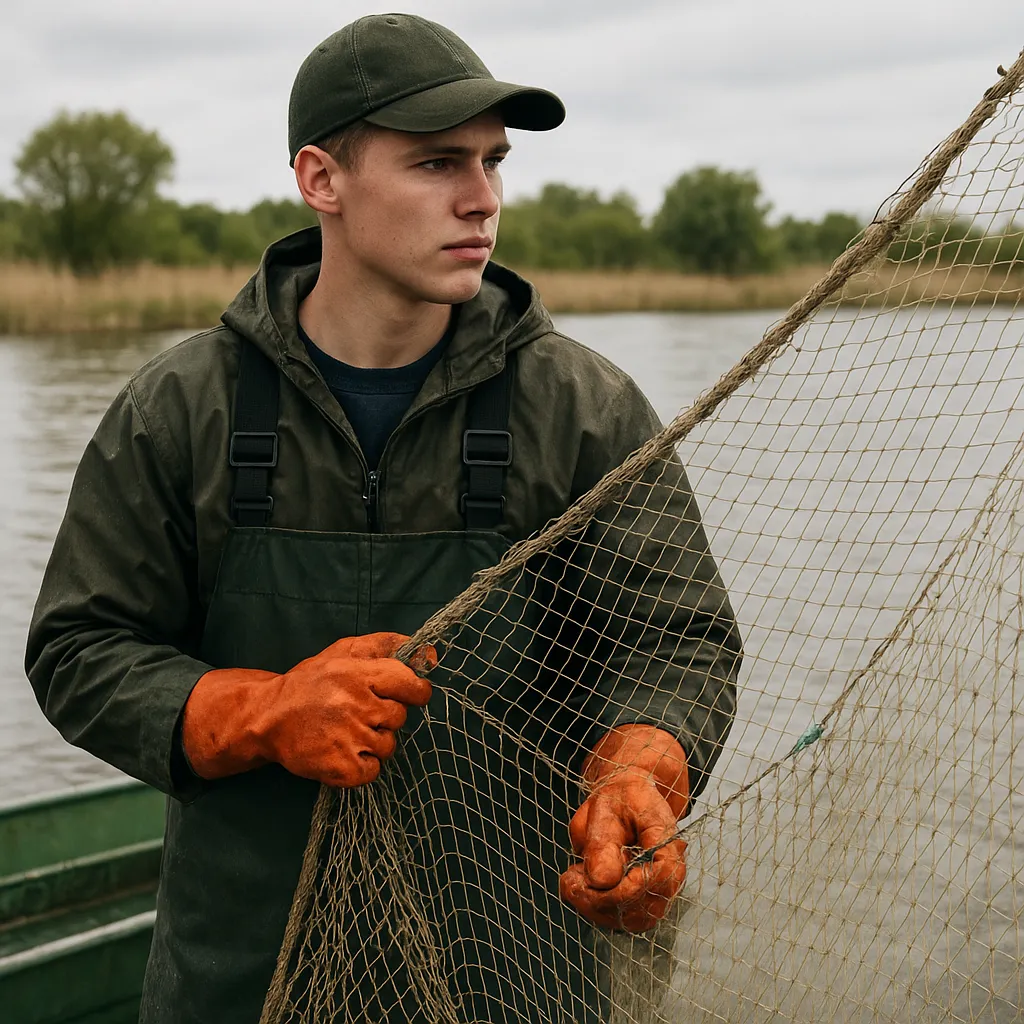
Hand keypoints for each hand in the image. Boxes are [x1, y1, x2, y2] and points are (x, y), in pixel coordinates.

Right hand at [182, 631, 435, 786]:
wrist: (266, 717)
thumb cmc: (312, 682)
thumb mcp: (346, 652)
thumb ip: (389, 646)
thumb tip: (431, 653)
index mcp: (359, 673)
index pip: (410, 684)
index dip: (414, 692)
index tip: (406, 695)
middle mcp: (356, 704)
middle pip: (399, 718)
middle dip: (385, 717)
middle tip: (360, 714)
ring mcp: (348, 737)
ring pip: (388, 746)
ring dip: (374, 742)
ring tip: (348, 733)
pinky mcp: (339, 766)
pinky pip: (372, 771)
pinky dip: (363, 766)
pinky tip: (345, 753)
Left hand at [559, 771, 685, 931]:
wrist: (627, 800)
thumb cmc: (620, 800)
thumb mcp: (605, 809)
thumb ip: (603, 843)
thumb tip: (602, 880)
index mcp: (667, 844)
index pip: (659, 879)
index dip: (624, 889)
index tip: (589, 881)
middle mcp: (668, 874)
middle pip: (643, 908)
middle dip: (600, 901)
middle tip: (570, 879)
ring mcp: (656, 891)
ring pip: (630, 920)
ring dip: (594, 908)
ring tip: (572, 879)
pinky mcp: (641, 901)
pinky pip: (622, 919)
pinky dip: (595, 909)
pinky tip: (579, 885)